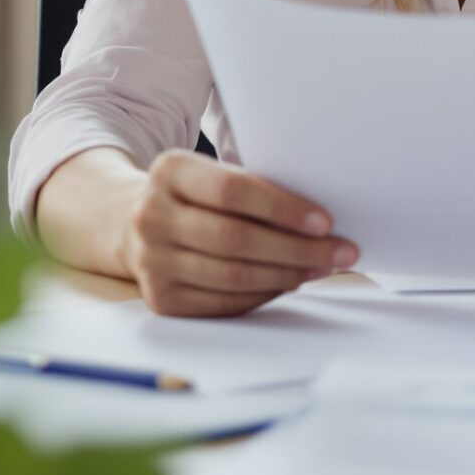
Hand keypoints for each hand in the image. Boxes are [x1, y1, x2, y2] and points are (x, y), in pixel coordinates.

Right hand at [121, 149, 357, 315]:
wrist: (133, 222)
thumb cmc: (194, 195)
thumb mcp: (210, 173)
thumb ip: (252, 187)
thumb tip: (319, 219)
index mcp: (170, 171)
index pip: (232, 190)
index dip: (282, 208)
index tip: (325, 221)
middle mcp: (152, 216)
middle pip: (235, 238)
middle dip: (297, 248)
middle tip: (341, 251)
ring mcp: (152, 261)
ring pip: (233, 275)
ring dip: (288, 274)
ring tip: (323, 267)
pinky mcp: (161, 298)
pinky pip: (224, 302)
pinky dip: (264, 294)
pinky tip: (290, 282)